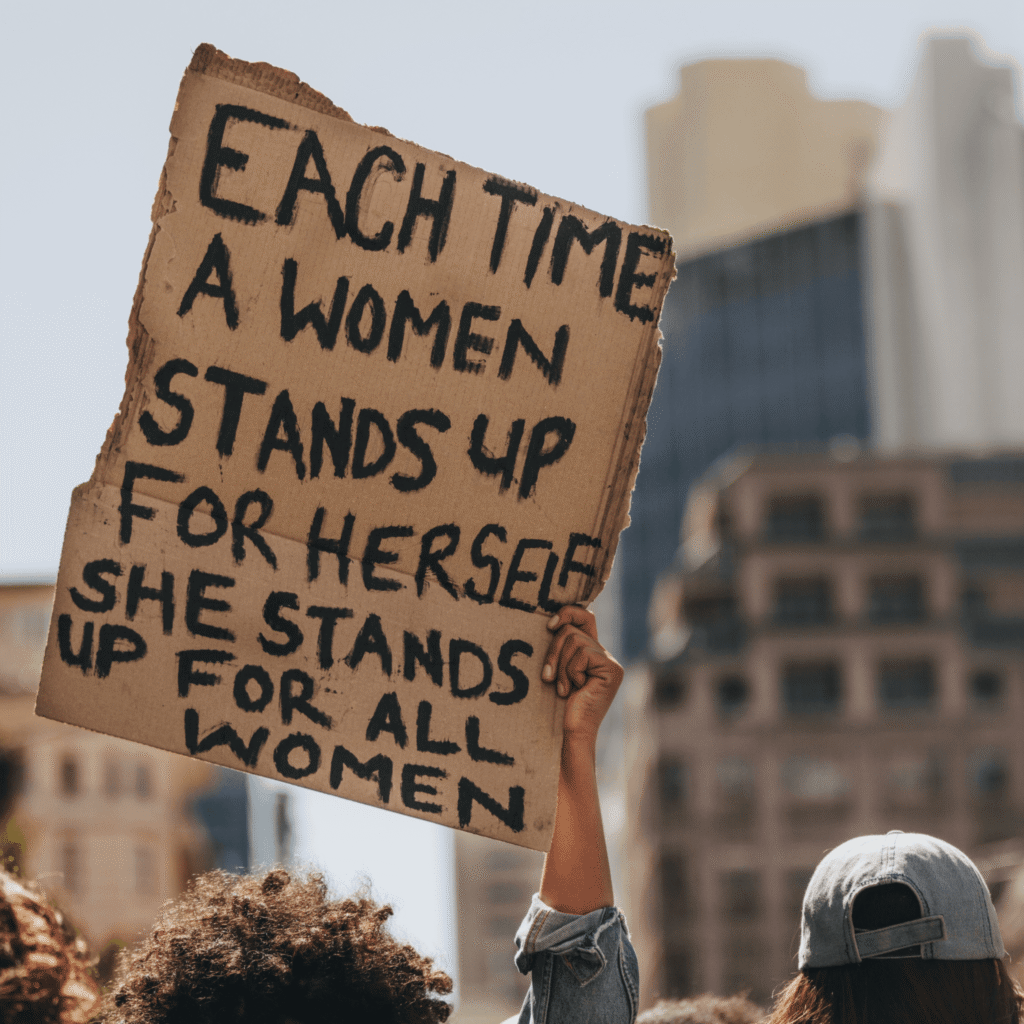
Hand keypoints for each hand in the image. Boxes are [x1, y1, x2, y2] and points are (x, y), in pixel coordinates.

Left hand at [542, 606, 623, 744]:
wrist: (572, 732)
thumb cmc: (560, 704)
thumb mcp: (558, 668)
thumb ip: (562, 646)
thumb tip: (552, 622)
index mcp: (593, 652)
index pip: (585, 616)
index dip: (568, 613)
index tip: (549, 626)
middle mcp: (605, 654)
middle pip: (573, 628)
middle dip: (553, 650)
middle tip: (548, 676)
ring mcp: (611, 662)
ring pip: (574, 640)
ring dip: (560, 665)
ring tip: (563, 688)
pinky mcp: (611, 669)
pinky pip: (582, 654)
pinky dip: (570, 672)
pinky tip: (574, 690)